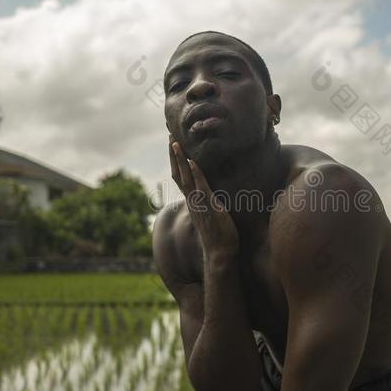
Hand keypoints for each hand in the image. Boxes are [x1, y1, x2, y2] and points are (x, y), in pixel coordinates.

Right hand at [168, 134, 238, 259]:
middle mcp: (191, 201)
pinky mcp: (208, 207)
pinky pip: (200, 187)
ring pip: (184, 178)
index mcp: (192, 201)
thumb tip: (212, 195)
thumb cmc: (219, 236)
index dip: (176, 162)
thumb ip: (209, 203)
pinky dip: (196, 174)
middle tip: (170, 137)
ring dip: (180, 160)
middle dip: (173, 156)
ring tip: (176, 143)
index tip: (174, 146)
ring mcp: (198, 203)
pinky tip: (192, 162)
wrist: (220, 253)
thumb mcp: (212, 215)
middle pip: (177, 174)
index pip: (180, 178)